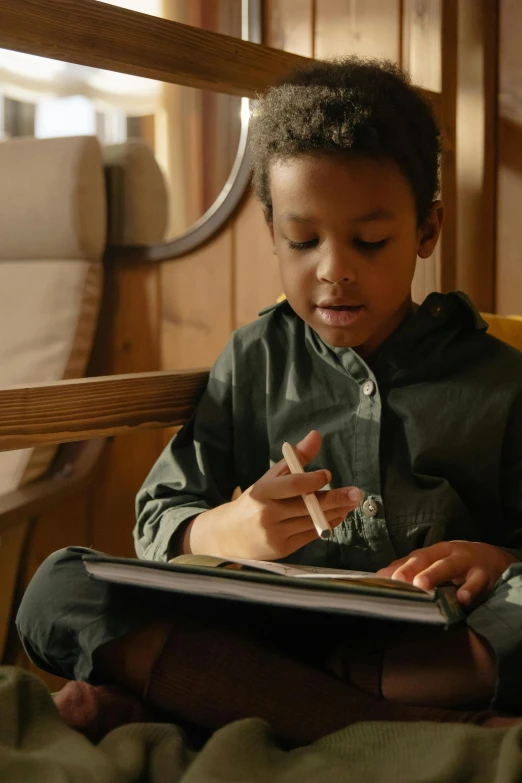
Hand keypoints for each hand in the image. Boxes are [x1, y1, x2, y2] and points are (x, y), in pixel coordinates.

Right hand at [185, 430, 361, 560]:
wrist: (229, 534)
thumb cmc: (255, 500)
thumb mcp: (270, 477)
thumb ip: (295, 458)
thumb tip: (316, 435)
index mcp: (263, 491)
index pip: (292, 485)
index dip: (312, 480)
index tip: (327, 475)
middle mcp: (268, 513)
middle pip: (308, 506)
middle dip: (335, 499)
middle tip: (356, 494)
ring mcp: (275, 533)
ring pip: (313, 522)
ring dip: (335, 512)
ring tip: (349, 503)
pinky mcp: (282, 549)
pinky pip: (310, 535)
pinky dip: (325, 525)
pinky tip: (336, 516)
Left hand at [377, 541, 517, 606]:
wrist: (495, 560)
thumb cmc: (457, 564)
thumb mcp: (435, 563)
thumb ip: (409, 570)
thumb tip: (379, 577)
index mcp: (434, 551)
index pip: (413, 558)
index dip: (398, 568)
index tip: (382, 579)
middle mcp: (448, 553)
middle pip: (427, 559)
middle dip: (411, 568)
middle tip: (398, 580)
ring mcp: (467, 562)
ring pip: (449, 566)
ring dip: (434, 574)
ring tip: (421, 585)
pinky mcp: (484, 575)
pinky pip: (477, 582)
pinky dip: (470, 590)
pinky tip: (462, 599)